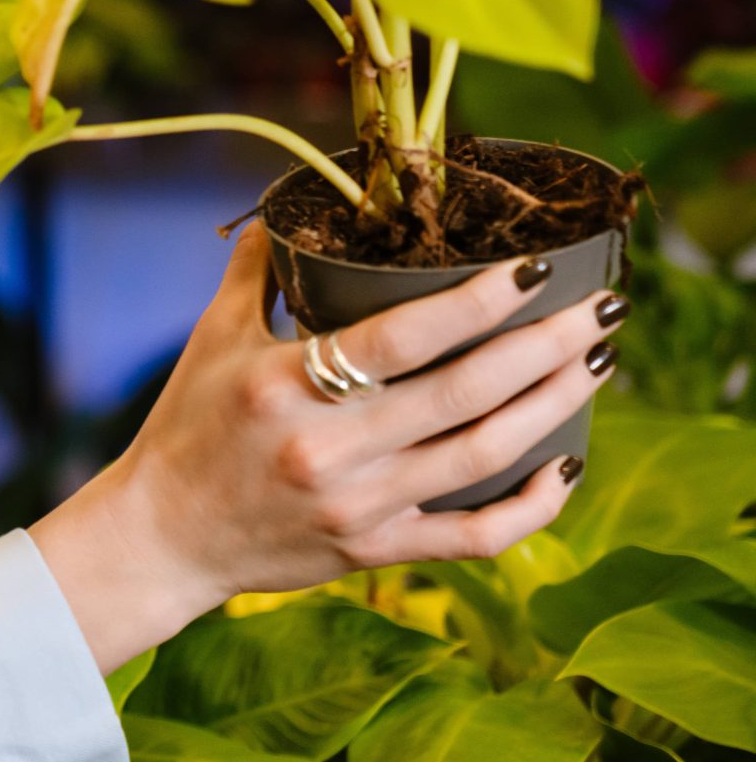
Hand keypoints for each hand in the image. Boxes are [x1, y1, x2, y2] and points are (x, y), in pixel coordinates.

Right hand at [30, 224, 620, 673]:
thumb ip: (256, 272)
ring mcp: (358, 506)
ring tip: (595, 364)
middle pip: (465, 392)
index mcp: (286, 386)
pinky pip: (474, 536)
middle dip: (546, 347)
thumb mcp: (212, 340)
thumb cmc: (186, 429)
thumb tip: (289, 211)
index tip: (534, 269)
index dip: (478, 302)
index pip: (403, 336)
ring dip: (552, 406)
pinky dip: (531, 507)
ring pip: (483, 455)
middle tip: (600, 309)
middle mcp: (328, 448)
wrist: (162, 537)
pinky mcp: (374, 550)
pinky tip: (565, 465)